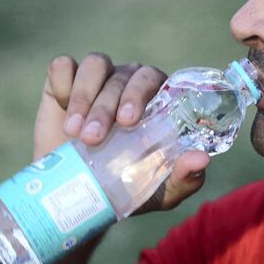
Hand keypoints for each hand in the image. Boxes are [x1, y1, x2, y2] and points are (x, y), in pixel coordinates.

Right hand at [33, 53, 210, 212]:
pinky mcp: (63, 83)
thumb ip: (185, 177)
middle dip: (107, 105)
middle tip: (94, 137)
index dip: (139, 94)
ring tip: (75, 133)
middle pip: (123, 75)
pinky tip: (61, 111)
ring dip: (84, 96)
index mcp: (155, 98)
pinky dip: (63, 83)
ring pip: (95, 66)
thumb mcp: (161, 191)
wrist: (78, 196)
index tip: (128, 122)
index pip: (153, 79)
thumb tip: (201, 159)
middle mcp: (128, 82)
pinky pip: (63, 68)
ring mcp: (97, 79)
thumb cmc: (128, 187)